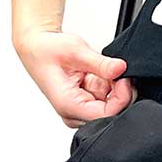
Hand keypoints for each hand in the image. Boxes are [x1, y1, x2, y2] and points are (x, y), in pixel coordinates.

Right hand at [14, 28, 135, 127]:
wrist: (37, 47)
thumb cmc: (47, 50)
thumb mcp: (77, 51)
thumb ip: (101, 63)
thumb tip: (121, 69)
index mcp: (68, 105)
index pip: (107, 114)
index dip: (122, 97)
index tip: (124, 78)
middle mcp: (72, 112)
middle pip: (110, 112)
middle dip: (116, 90)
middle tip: (111, 69)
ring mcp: (78, 109)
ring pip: (109, 103)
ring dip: (109, 85)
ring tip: (95, 69)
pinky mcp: (82, 102)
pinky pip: (104, 97)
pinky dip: (105, 83)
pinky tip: (93, 73)